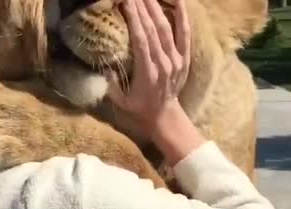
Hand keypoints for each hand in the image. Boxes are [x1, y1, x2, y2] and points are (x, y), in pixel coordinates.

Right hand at [106, 0, 190, 133]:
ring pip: (166, 28)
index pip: (140, 40)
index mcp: (147, 73)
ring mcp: (177, 60)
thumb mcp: (120, 100)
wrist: (164, 115)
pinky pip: (185, 33)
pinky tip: (179, 0)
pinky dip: (182, 16)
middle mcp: (164, 64)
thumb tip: (106, 63)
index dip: (134, 19)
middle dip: (142, 7)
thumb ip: (111, 83)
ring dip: (156, 7)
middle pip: (153, 30)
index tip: (126, 1)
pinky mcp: (184, 58)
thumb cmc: (138, 106)